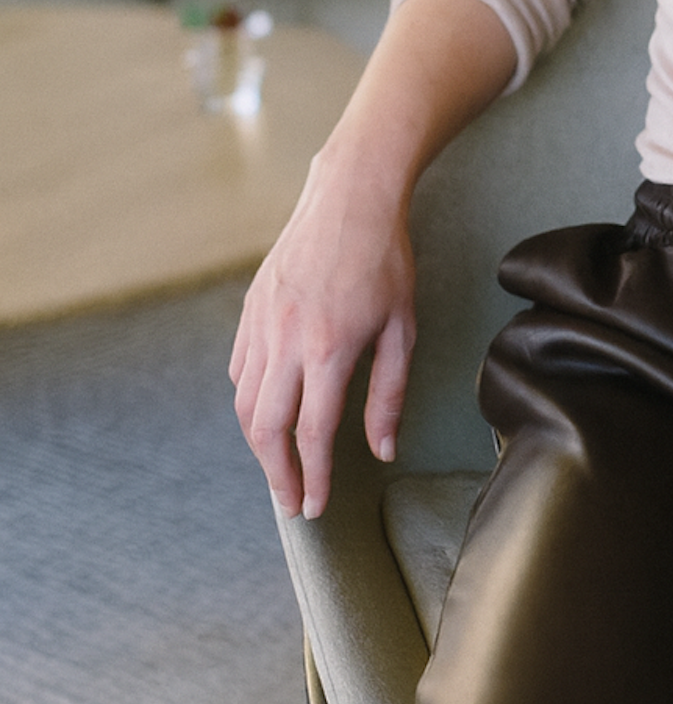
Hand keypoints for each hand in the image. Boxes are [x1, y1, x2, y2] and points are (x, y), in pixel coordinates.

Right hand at [229, 150, 416, 520]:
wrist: (350, 194)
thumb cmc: (386, 259)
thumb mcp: (402, 327)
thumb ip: (389, 394)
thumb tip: (384, 450)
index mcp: (328, 349)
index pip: (312, 434)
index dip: (314, 478)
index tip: (316, 508)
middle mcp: (285, 340)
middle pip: (266, 429)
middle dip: (277, 475)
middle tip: (291, 503)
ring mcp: (261, 323)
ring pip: (245, 402)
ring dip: (258, 443)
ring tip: (278, 466)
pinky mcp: (250, 308)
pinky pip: (238, 368)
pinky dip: (247, 400)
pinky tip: (264, 413)